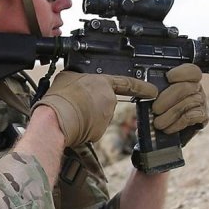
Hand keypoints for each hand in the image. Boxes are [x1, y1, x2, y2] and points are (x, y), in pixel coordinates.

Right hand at [34, 72, 157, 146]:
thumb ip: (79, 78)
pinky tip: (73, 123)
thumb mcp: (68, 76)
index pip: (128, 83)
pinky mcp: (99, 132)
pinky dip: (84, 128)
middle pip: (105, 102)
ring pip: (98, 116)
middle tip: (75, 103)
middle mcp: (108, 100)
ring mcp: (106, 117)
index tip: (153, 91)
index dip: (142, 87)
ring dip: (87, 116)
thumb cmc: (60, 98)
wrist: (55, 119)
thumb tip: (76, 81)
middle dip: (93, 104)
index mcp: (103, 83)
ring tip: (71, 112)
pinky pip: (93, 129)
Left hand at [152, 64, 208, 144]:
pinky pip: (190, 117)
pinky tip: (168, 128)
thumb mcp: (153, 98)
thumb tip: (147, 89)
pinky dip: (177, 123)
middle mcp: (195, 88)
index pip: (191, 70)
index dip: (181, 73)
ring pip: (188, 103)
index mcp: (185, 79)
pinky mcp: (202, 117)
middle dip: (167, 99)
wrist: (161, 134)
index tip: (168, 78)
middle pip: (186, 87)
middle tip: (155, 109)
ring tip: (157, 123)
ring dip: (169, 115)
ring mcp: (201, 102)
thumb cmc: (157, 112)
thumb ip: (154, 91)